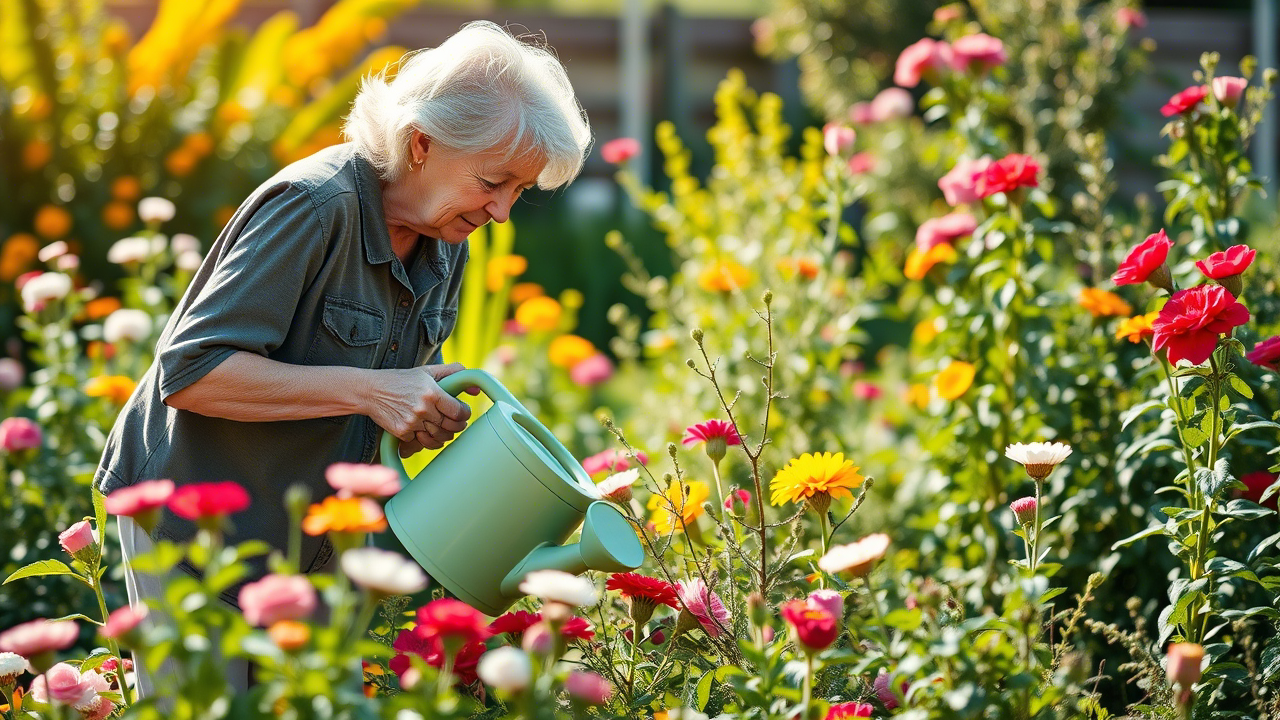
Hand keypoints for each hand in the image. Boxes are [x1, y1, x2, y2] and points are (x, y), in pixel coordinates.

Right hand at [363, 363, 477, 455]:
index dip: (465, 415)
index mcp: (433, 392)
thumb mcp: (427, 371)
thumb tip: (476, 389)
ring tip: (439, 429)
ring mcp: (412, 422)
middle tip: (454, 423)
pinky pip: (420, 443)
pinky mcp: (402, 432)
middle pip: (451, 428)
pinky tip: (421, 430)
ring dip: (441, 436)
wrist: (371, 390)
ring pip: (437, 438)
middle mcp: (423, 408)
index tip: (462, 414)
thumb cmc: (401, 380)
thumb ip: (454, 373)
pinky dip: (422, 439)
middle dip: (456, 427)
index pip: (459, 412)